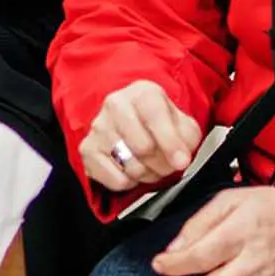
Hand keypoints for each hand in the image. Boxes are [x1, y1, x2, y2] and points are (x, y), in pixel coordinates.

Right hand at [79, 80, 203, 192]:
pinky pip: (116, 180)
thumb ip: (187, 139)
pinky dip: (130, 182)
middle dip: (162, 163)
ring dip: (148, 174)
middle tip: (167, 163)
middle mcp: (115, 105)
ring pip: (131, 167)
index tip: (181, 161)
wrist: (133, 125)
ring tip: (151, 166)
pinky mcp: (87, 150)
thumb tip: (180, 158)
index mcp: (142, 93)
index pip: (154, 116)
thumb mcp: (182, 125)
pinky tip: (132, 169)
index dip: (171, 143)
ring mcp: (98, 127)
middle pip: (144, 147)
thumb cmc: (158, 125)